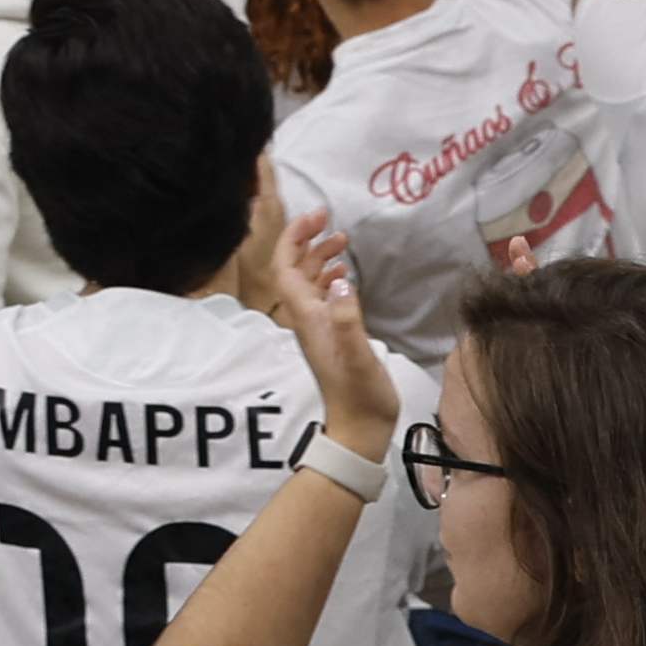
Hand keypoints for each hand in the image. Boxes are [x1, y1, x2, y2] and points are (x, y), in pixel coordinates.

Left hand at [267, 195, 395, 457]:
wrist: (359, 429)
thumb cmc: (360, 395)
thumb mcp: (358, 357)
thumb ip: (348, 320)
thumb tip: (338, 281)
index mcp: (307, 318)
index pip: (286, 268)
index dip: (294, 238)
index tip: (316, 216)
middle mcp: (306, 319)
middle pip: (294, 270)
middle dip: (307, 240)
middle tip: (331, 220)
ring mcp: (318, 328)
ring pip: (309, 282)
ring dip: (320, 257)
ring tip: (342, 240)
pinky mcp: (332, 336)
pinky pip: (322, 298)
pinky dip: (330, 278)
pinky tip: (343, 274)